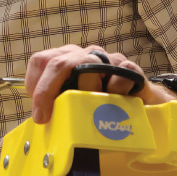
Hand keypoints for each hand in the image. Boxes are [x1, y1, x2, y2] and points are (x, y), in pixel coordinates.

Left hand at [24, 43, 175, 123]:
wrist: (141, 105)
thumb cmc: (102, 104)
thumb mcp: (74, 104)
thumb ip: (57, 105)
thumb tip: (39, 120)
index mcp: (67, 59)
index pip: (41, 61)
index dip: (36, 85)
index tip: (39, 113)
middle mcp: (86, 54)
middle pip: (59, 62)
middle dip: (47, 91)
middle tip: (45, 117)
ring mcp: (108, 59)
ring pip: (89, 63)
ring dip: (84, 90)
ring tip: (84, 109)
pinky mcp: (130, 68)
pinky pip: (119, 75)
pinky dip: (115, 90)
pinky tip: (116, 101)